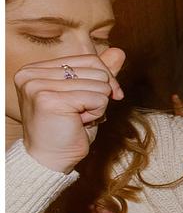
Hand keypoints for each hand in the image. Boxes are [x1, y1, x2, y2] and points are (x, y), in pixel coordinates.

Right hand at [14, 47, 125, 172]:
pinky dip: (96, 114)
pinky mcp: (49, 99)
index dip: (106, 79)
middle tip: (79, 114)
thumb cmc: (68, 130)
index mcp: (36, 69)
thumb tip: (120, 52)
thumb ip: (99, 73)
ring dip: (97, 106)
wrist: (50, 159)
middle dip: (100, 95)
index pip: (88, 59)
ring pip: (100, 84)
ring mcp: (38, 85)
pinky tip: (78, 123)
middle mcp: (31, 74)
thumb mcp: (86, 96)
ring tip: (77, 118)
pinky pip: (98, 99)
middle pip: (96, 70)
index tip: (106, 98)